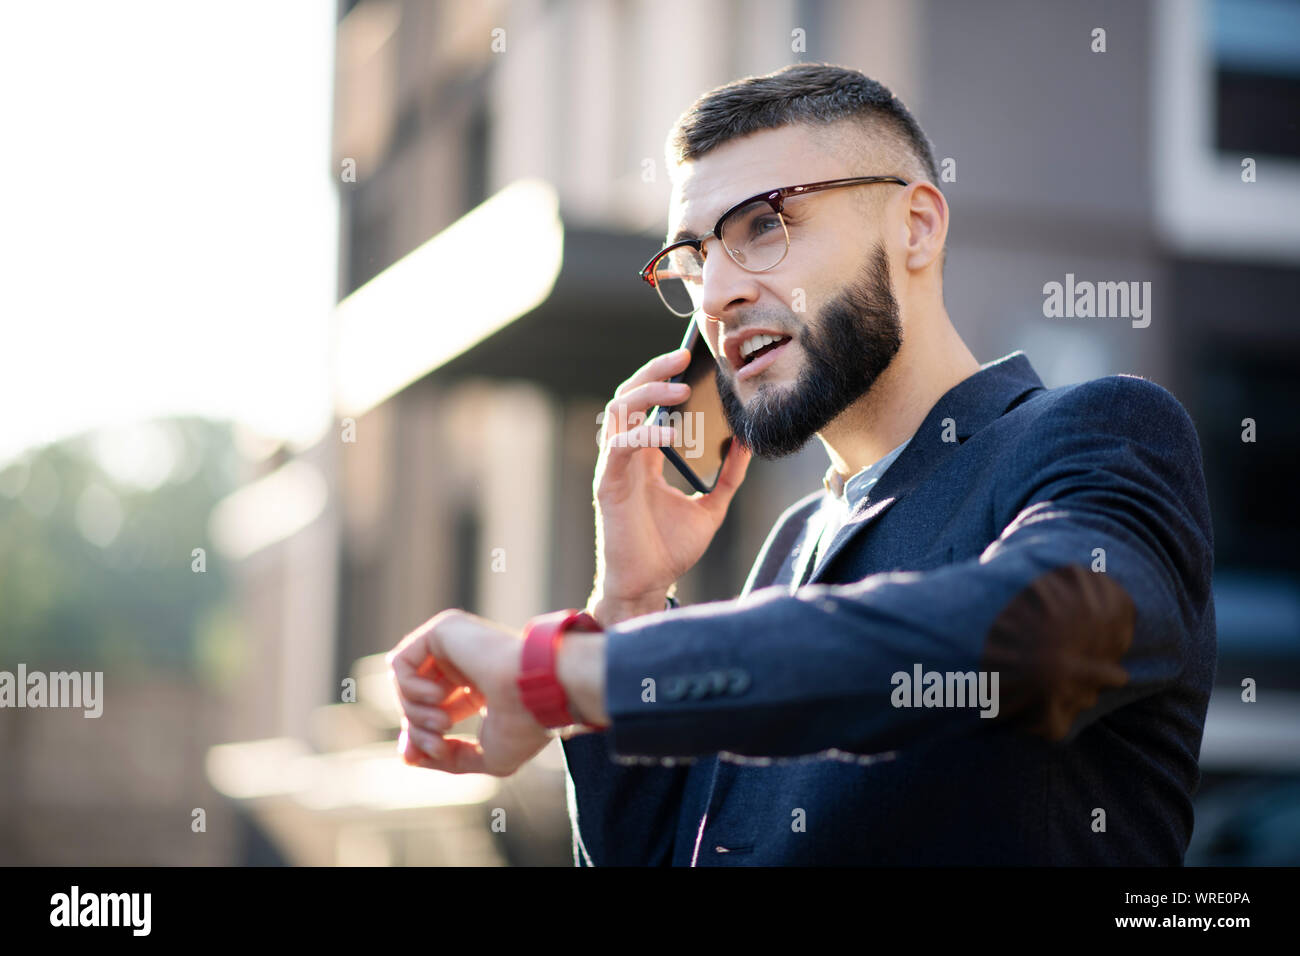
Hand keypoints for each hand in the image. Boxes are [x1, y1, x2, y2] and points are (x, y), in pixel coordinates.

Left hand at [386, 609, 551, 775]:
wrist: (539, 692)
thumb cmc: (525, 724)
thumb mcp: (487, 756)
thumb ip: (450, 758)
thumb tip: (410, 758)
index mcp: (479, 684)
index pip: (434, 708)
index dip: (422, 735)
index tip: (428, 755)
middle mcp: (465, 660)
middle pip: (416, 697)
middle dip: (417, 728)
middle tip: (437, 746)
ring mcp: (455, 642)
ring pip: (405, 681)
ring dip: (414, 712)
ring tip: (442, 724)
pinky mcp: (444, 629)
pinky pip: (401, 662)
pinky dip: (410, 688)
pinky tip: (438, 697)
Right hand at [591, 347, 751, 623]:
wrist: (649, 586)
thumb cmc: (670, 550)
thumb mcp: (711, 506)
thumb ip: (727, 475)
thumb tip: (746, 445)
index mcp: (646, 457)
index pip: (647, 404)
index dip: (662, 377)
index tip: (689, 358)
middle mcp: (626, 456)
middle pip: (629, 396)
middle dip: (653, 372)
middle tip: (681, 357)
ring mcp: (614, 468)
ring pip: (618, 412)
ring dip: (647, 394)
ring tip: (679, 389)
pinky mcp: (608, 486)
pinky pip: (618, 448)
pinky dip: (642, 435)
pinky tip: (668, 434)